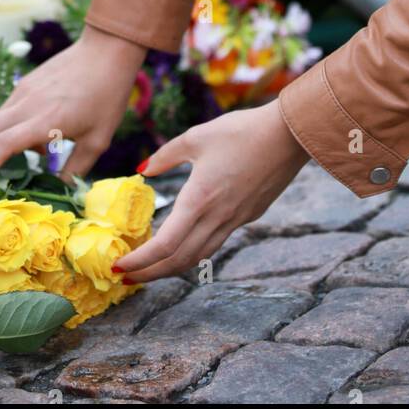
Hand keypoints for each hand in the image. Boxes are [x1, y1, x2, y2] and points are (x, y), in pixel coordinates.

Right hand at [0, 26, 146, 191]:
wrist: (107, 50)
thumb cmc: (108, 95)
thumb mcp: (98, 139)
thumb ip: (75, 168)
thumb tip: (58, 189)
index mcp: (45, 120)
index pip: (1, 147)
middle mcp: (27, 105)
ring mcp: (23, 91)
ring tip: (1, 165)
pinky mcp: (25, 83)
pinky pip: (7, 111)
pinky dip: (6, 130)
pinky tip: (29, 139)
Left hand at [113, 100, 310, 282]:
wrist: (288, 135)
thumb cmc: (241, 130)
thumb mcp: (196, 137)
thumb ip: (166, 156)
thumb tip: (143, 170)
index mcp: (199, 200)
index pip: (164, 245)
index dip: (140, 261)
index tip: (119, 266)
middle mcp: (217, 217)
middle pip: (179, 261)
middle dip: (150, 274)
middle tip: (127, 277)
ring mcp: (236, 220)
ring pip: (199, 256)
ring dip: (172, 267)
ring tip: (151, 267)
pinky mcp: (250, 216)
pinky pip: (216, 241)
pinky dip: (194, 251)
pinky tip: (185, 242)